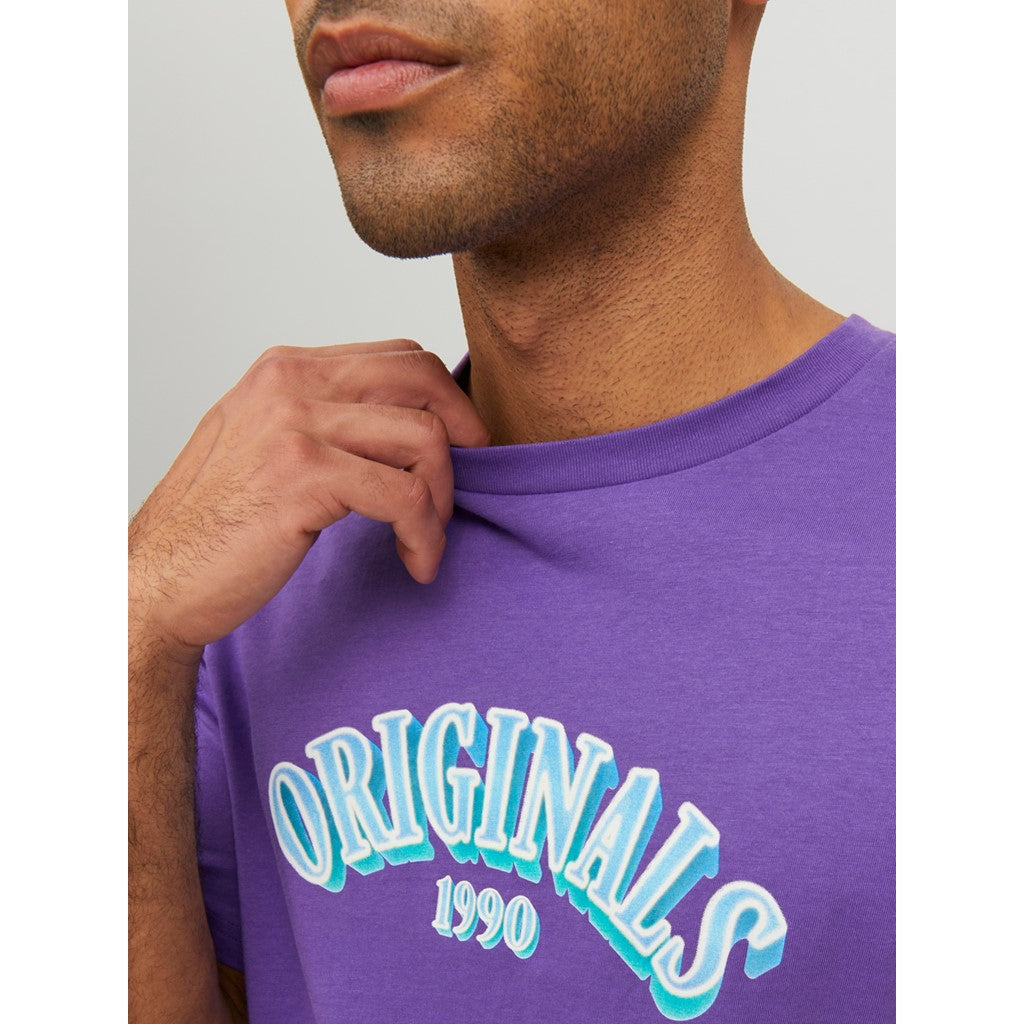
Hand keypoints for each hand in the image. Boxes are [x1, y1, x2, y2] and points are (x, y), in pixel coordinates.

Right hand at [128, 339, 488, 659]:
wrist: (158, 578)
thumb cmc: (219, 522)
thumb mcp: (266, 443)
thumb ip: (326, 419)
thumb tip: (406, 423)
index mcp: (288, 369)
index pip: (398, 356)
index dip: (446, 400)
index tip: (461, 448)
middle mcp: (292, 383)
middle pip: (421, 379)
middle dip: (463, 434)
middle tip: (461, 489)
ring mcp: (296, 424)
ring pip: (423, 439)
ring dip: (442, 500)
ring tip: (427, 539)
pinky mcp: (304, 476)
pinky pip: (406, 496)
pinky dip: (425, 535)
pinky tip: (415, 563)